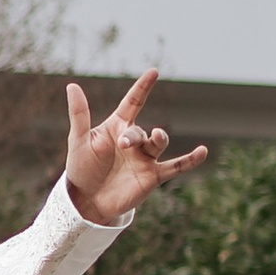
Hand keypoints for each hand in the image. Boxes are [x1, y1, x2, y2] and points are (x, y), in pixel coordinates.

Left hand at [62, 71, 207, 225]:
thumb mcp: (79, 140)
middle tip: (123, 144)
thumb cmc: (81, 169)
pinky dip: (190, 160)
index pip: (133, 102)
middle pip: (140, 130)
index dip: (143, 88)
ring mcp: (145, 158)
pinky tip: (203, 152)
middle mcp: (134, 141)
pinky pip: (176, 166)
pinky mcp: (152, 176)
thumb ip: (79, 114)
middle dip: (134, 136)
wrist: (86, 201)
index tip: (153, 72)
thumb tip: (72, 85)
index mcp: (117, 127)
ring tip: (157, 137)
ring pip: (158, 143)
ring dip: (158, 139)